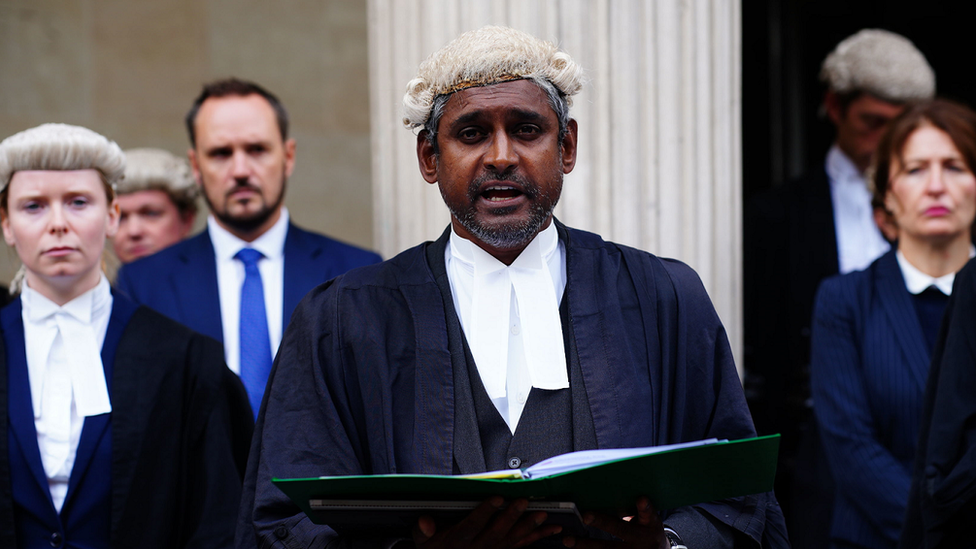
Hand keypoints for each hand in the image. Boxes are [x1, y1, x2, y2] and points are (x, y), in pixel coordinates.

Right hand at [413, 496, 563, 548]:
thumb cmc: (433, 547)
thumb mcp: (421, 540)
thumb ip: (422, 530)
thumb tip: (425, 522)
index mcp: (458, 540)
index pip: (472, 526)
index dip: (484, 512)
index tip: (496, 498)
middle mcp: (477, 548)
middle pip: (496, 533)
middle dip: (511, 517)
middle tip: (523, 501)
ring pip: (513, 540)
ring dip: (528, 527)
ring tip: (542, 514)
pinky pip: (522, 546)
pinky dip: (538, 537)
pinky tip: (553, 529)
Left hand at [561, 497, 667, 548]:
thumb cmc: (648, 530)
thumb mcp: (649, 520)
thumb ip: (635, 509)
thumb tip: (613, 490)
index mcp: (649, 524)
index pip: (648, 513)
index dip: (644, 507)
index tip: (641, 499)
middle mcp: (641, 539)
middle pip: (620, 530)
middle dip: (602, 522)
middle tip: (586, 516)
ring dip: (585, 544)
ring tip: (568, 540)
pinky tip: (575, 548)